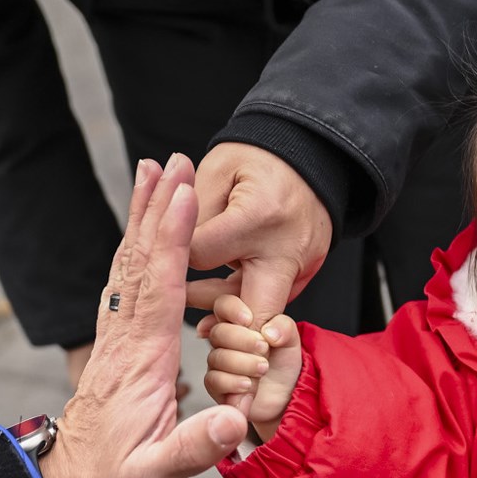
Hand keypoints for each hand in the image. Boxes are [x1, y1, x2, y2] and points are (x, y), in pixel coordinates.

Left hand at [40, 157, 247, 477]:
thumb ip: (194, 448)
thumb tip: (235, 422)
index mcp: (141, 363)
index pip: (159, 288)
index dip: (172, 238)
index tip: (184, 192)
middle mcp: (124, 344)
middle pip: (139, 262)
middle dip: (156, 209)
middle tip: (172, 160)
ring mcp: (116, 346)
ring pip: (128, 268)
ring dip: (141, 220)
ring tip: (152, 176)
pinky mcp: (115, 354)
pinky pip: (125, 288)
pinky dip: (134, 251)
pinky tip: (140, 238)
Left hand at [186, 143, 332, 328]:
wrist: (311, 155)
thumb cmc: (258, 159)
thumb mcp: (216, 170)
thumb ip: (191, 212)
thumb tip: (175, 255)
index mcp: (258, 217)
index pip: (201, 256)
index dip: (176, 256)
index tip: (165, 259)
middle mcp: (286, 248)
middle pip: (247, 310)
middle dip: (217, 321)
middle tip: (192, 322)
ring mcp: (303, 265)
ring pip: (260, 309)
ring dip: (227, 311)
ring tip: (195, 299)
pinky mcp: (309, 272)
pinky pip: (275, 299)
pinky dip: (249, 301)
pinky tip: (225, 302)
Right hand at [200, 294, 300, 434]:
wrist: (285, 395)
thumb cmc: (282, 364)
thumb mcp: (291, 341)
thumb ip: (284, 327)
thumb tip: (268, 331)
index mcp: (238, 323)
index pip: (223, 305)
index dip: (231, 309)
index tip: (249, 319)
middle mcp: (224, 341)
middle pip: (218, 332)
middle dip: (242, 340)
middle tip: (264, 349)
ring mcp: (218, 362)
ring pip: (217, 357)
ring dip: (243, 363)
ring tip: (263, 369)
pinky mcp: (216, 385)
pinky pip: (214, 380)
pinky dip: (233, 382)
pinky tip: (248, 385)